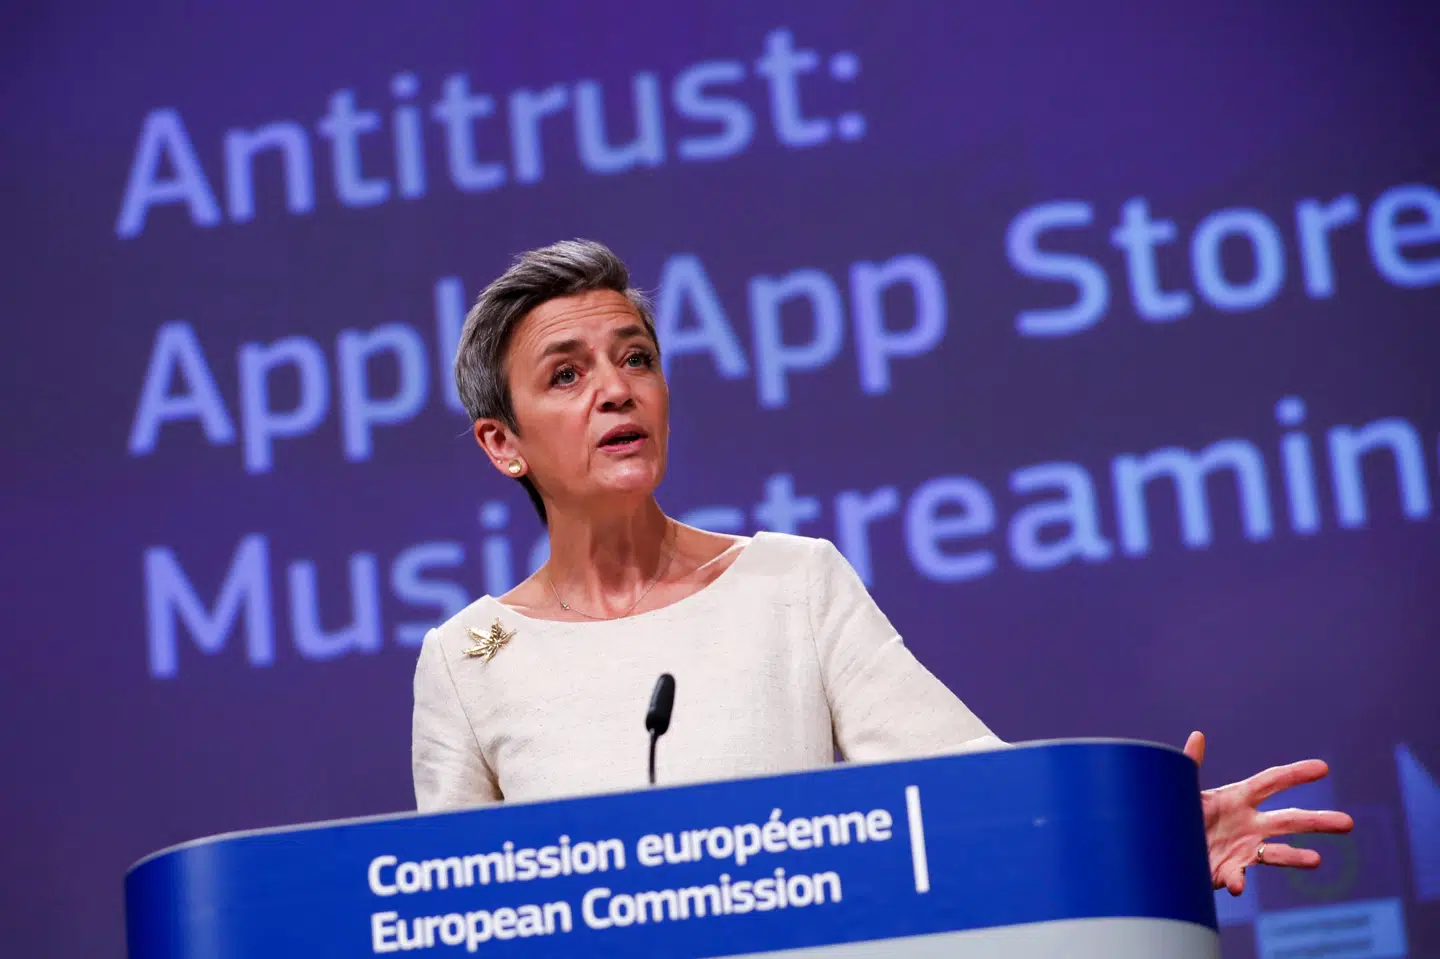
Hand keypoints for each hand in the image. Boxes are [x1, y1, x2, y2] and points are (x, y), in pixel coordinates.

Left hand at [1184, 731, 1354, 894]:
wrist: (1165, 848)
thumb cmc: (1176, 813)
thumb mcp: (1182, 789)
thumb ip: (1190, 764)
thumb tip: (1198, 735)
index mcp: (1237, 798)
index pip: (1272, 782)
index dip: (1296, 774)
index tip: (1323, 767)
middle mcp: (1248, 823)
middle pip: (1289, 820)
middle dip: (1318, 821)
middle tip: (1348, 823)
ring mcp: (1243, 849)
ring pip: (1276, 853)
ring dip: (1295, 857)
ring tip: (1316, 860)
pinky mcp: (1230, 871)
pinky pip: (1238, 878)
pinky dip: (1238, 881)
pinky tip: (1238, 886)